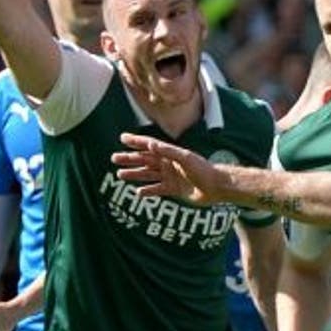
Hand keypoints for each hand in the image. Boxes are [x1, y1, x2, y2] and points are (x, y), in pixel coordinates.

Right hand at [114, 133, 228, 204]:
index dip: (136, 141)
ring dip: (135, 174)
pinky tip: (138, 192)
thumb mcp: (185, 158)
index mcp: (170, 153)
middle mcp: (168, 164)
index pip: (149, 146)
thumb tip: (150, 144)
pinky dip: (148, 191)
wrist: (215, 186)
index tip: (122, 138)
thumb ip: (167, 151)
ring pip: (148, 175)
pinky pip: (157, 189)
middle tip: (114, 158)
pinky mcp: (174, 189)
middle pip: (145, 160)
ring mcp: (170, 177)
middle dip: (130, 159)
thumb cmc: (203, 169)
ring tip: (120, 175)